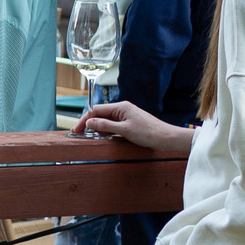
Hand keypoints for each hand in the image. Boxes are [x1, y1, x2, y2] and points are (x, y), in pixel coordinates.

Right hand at [75, 99, 198, 154]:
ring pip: (106, 119)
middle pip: (100, 114)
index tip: (77, 130)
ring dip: (97, 127)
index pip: (97, 110)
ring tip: (88, 136)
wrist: (167, 138)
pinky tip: (102, 136)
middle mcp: (123, 109)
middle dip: (89, 123)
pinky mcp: (130, 123)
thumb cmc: (148, 133)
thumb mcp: (125, 130)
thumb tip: (90, 122)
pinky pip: (113, 124)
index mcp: (121, 107)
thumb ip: (106, 125)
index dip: (85, 120)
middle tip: (79, 133)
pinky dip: (105, 129)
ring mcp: (127, 116)